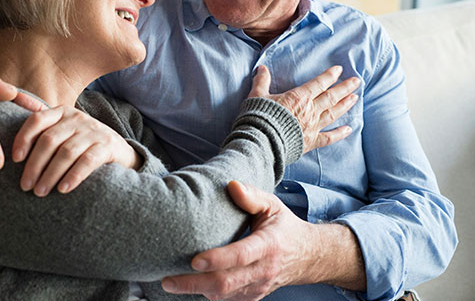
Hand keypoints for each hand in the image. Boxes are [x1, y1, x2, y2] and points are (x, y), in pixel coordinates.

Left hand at [12, 105, 141, 195]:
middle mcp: (78, 118)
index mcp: (62, 112)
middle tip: (25, 186)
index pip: (37, 120)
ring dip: (50, 174)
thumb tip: (8, 141)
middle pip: (49, 140)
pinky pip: (87, 161)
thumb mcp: (64, 133)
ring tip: (40, 192)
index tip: (15, 160)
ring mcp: (94, 131)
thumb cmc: (83, 145)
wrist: (120, 151)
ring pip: (66, 152)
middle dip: (34, 165)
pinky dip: (73, 176)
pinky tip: (63, 189)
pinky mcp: (107, 146)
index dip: (23, 139)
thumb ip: (42, 131)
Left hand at [162, 181, 364, 299]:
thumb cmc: (283, 226)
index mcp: (268, 245)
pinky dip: (205, 293)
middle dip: (194, 284)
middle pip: (226, 283)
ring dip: (195, 291)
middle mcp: (263, 270)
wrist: (308, 256)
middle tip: (167, 279)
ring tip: (170, 281)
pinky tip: (187, 284)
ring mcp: (257, 287)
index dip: (218, 259)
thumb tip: (231, 185)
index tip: (194, 259)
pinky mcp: (251, 296)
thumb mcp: (272, 205)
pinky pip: (226, 299)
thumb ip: (252, 196)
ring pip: (223, 295)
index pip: (241, 255)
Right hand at [248, 65, 359, 153]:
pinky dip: (340, 133)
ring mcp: (312, 126)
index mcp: (298, 97)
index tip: (339, 69)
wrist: (261, 142)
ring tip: (356, 98)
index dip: (329, 75)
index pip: (318, 83)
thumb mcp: (257, 95)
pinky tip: (349, 129)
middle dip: (345, 88)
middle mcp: (310, 110)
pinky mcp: (311, 142)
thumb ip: (261, 81)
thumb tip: (261, 68)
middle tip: (357, 81)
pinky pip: (329, 137)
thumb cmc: (258, 117)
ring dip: (345, 105)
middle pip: (331, 97)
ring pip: (333, 113)